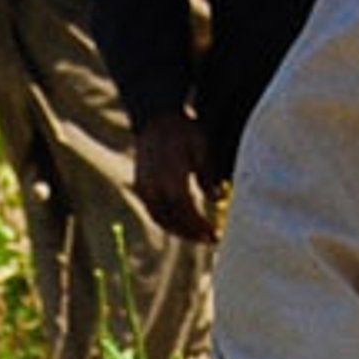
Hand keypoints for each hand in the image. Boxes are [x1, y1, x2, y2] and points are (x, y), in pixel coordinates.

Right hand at [132, 104, 215, 243]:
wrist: (156, 117)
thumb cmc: (184, 130)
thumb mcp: (203, 148)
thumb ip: (208, 175)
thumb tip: (217, 199)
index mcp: (170, 177)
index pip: (185, 210)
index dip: (199, 226)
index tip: (215, 234)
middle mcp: (154, 185)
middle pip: (172, 220)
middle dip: (191, 233)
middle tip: (210, 240)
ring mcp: (145, 187)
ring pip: (160, 219)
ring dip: (179, 231)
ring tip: (198, 236)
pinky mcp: (141, 186)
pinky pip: (153, 211)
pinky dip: (168, 222)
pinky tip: (182, 224)